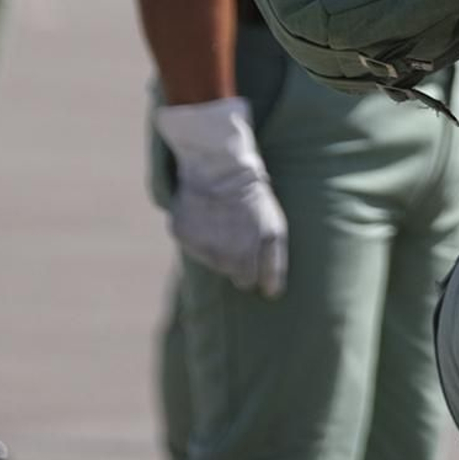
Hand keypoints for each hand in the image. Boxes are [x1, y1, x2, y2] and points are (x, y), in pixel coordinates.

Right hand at [155, 95, 287, 296]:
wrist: (218, 164)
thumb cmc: (252, 194)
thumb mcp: (274, 226)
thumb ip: (272, 263)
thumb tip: (270, 295)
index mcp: (252, 256)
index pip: (255, 283)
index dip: (257, 275)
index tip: (257, 267)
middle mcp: (229, 257)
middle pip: (234, 276)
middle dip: (238, 262)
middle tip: (237, 235)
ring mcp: (204, 248)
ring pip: (213, 262)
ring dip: (218, 249)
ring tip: (222, 221)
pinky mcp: (183, 236)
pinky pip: (192, 246)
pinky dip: (198, 235)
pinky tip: (205, 215)